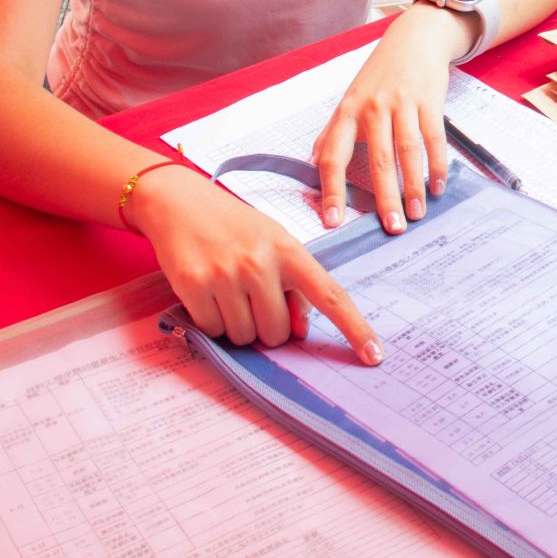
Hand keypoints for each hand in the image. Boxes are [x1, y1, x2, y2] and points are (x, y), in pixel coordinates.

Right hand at [130, 166, 382, 361]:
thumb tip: (300, 332)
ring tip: (228, 291)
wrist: (181, 202)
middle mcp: (260, 262)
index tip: (375, 355)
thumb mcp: (273, 245)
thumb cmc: (235, 228)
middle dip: (265, 327)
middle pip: (277, 333)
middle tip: (251, 299)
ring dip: (237, 326)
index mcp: (290, 250)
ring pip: (244, 337)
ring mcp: (226, 274)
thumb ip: (293, 286)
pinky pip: (213, 331)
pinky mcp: (193, 285)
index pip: (330, 295)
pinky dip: (211, 321)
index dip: (355, 328)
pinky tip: (207, 292)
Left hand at [313, 6, 468, 234]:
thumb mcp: (350, 99)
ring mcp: (402, 103)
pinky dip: (437, 165)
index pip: (333, 157)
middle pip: (377, 160)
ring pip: (407, 152)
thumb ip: (333, 132)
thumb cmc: (379, 74)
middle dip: (385, 198)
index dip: (331, 191)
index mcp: (347, 112)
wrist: (413, 38)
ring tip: (417, 214)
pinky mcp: (428, 100)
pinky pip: (434, 138)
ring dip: (414, 187)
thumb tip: (314, 164)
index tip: (333, 221)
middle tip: (392, 228)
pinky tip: (437, 186)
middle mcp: (372, 108)